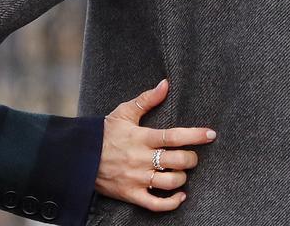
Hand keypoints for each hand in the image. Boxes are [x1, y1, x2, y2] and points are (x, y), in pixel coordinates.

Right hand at [96, 79, 216, 211]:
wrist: (79, 157)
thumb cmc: (103, 134)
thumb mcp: (123, 112)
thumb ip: (147, 99)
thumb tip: (165, 84)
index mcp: (141, 137)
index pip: (174, 136)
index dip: (195, 135)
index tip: (211, 134)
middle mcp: (141, 159)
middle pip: (178, 161)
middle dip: (191, 158)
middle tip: (190, 156)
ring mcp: (137, 178)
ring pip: (171, 182)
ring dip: (182, 177)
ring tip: (181, 171)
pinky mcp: (132, 194)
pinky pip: (157, 204)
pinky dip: (173, 203)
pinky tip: (180, 195)